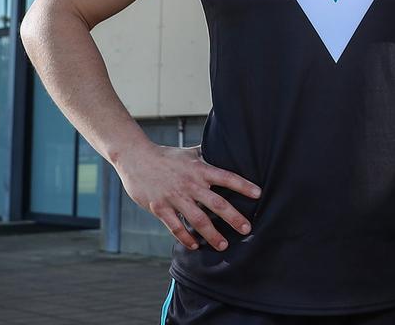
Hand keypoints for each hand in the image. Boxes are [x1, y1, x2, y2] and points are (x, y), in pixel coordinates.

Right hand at [115, 143, 259, 250]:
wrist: (135, 158)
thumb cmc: (166, 156)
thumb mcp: (190, 152)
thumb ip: (208, 155)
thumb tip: (227, 148)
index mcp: (200, 170)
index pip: (227, 177)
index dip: (243, 185)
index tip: (258, 194)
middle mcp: (190, 184)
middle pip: (217, 203)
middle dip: (233, 218)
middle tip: (247, 229)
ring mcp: (174, 197)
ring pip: (198, 220)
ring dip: (212, 235)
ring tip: (223, 245)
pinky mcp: (159, 208)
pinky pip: (175, 227)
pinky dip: (186, 238)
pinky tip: (195, 245)